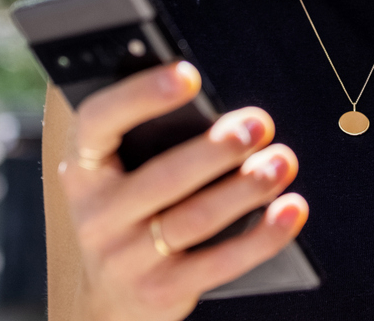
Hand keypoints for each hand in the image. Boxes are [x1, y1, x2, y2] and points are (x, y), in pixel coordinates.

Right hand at [61, 61, 308, 320]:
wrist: (111, 299)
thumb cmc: (129, 211)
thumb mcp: (118, 175)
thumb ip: (148, 139)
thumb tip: (219, 111)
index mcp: (81, 169)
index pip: (98, 122)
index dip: (140, 96)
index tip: (189, 75)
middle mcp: (95, 215)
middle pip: (162, 177)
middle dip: (217, 149)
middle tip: (259, 123)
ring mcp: (125, 259)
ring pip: (196, 218)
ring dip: (247, 187)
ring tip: (282, 161)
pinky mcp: (161, 291)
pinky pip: (220, 263)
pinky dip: (263, 236)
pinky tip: (291, 208)